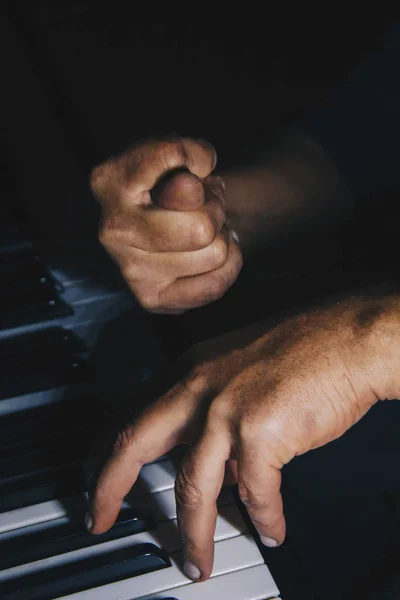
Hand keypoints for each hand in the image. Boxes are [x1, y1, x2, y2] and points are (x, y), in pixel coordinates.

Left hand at [88, 295, 396, 580]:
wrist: (348, 338)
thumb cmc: (305, 349)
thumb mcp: (241, 373)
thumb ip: (220, 417)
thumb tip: (221, 466)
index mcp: (192, 371)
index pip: (132, 414)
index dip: (108, 452)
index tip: (98, 478)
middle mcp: (200, 387)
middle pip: (134, 443)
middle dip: (108, 487)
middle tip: (99, 518)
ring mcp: (227, 408)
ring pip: (193, 486)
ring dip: (192, 533)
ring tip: (195, 562)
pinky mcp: (261, 431)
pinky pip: (256, 493)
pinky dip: (265, 517)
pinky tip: (272, 529)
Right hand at [90, 137, 241, 312]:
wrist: (158, 217)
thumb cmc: (169, 180)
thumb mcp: (174, 151)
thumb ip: (182, 154)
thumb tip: (190, 189)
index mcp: (110, 181)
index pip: (170, 160)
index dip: (198, 158)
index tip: (197, 165)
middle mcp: (112, 229)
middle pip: (202, 227)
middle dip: (216, 211)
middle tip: (207, 205)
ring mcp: (129, 270)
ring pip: (214, 254)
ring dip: (222, 237)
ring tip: (205, 227)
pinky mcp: (150, 299)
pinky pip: (213, 287)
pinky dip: (228, 266)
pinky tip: (213, 252)